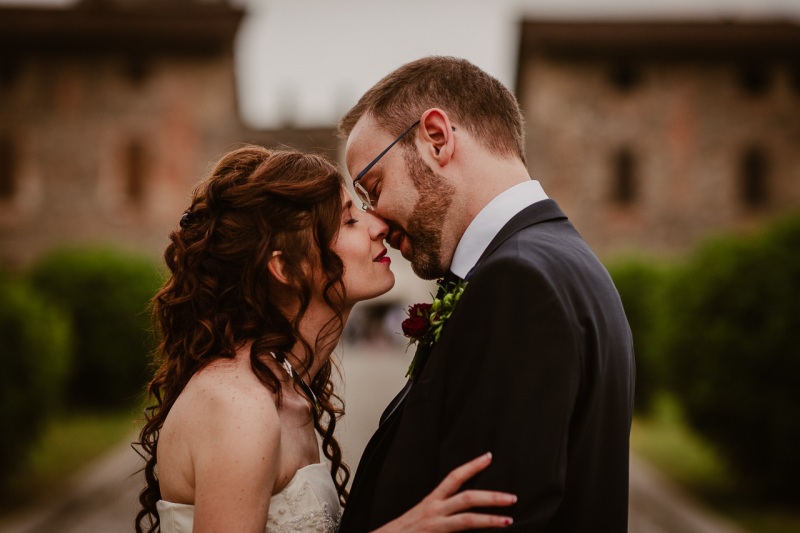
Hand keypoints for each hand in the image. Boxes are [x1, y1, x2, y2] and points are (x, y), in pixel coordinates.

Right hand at [371, 452, 515, 531]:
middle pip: (467, 497)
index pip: (454, 477)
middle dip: (491, 496)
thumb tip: (460, 508)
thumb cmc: (403, 530)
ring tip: (508, 519)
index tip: (488, 457)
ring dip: (490, 519)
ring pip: (467, 519)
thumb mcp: (422, 516)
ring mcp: (436, 525)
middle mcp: (434, 510)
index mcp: (432, 501)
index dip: (472, 466)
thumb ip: (440, 510)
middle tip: (512, 497)